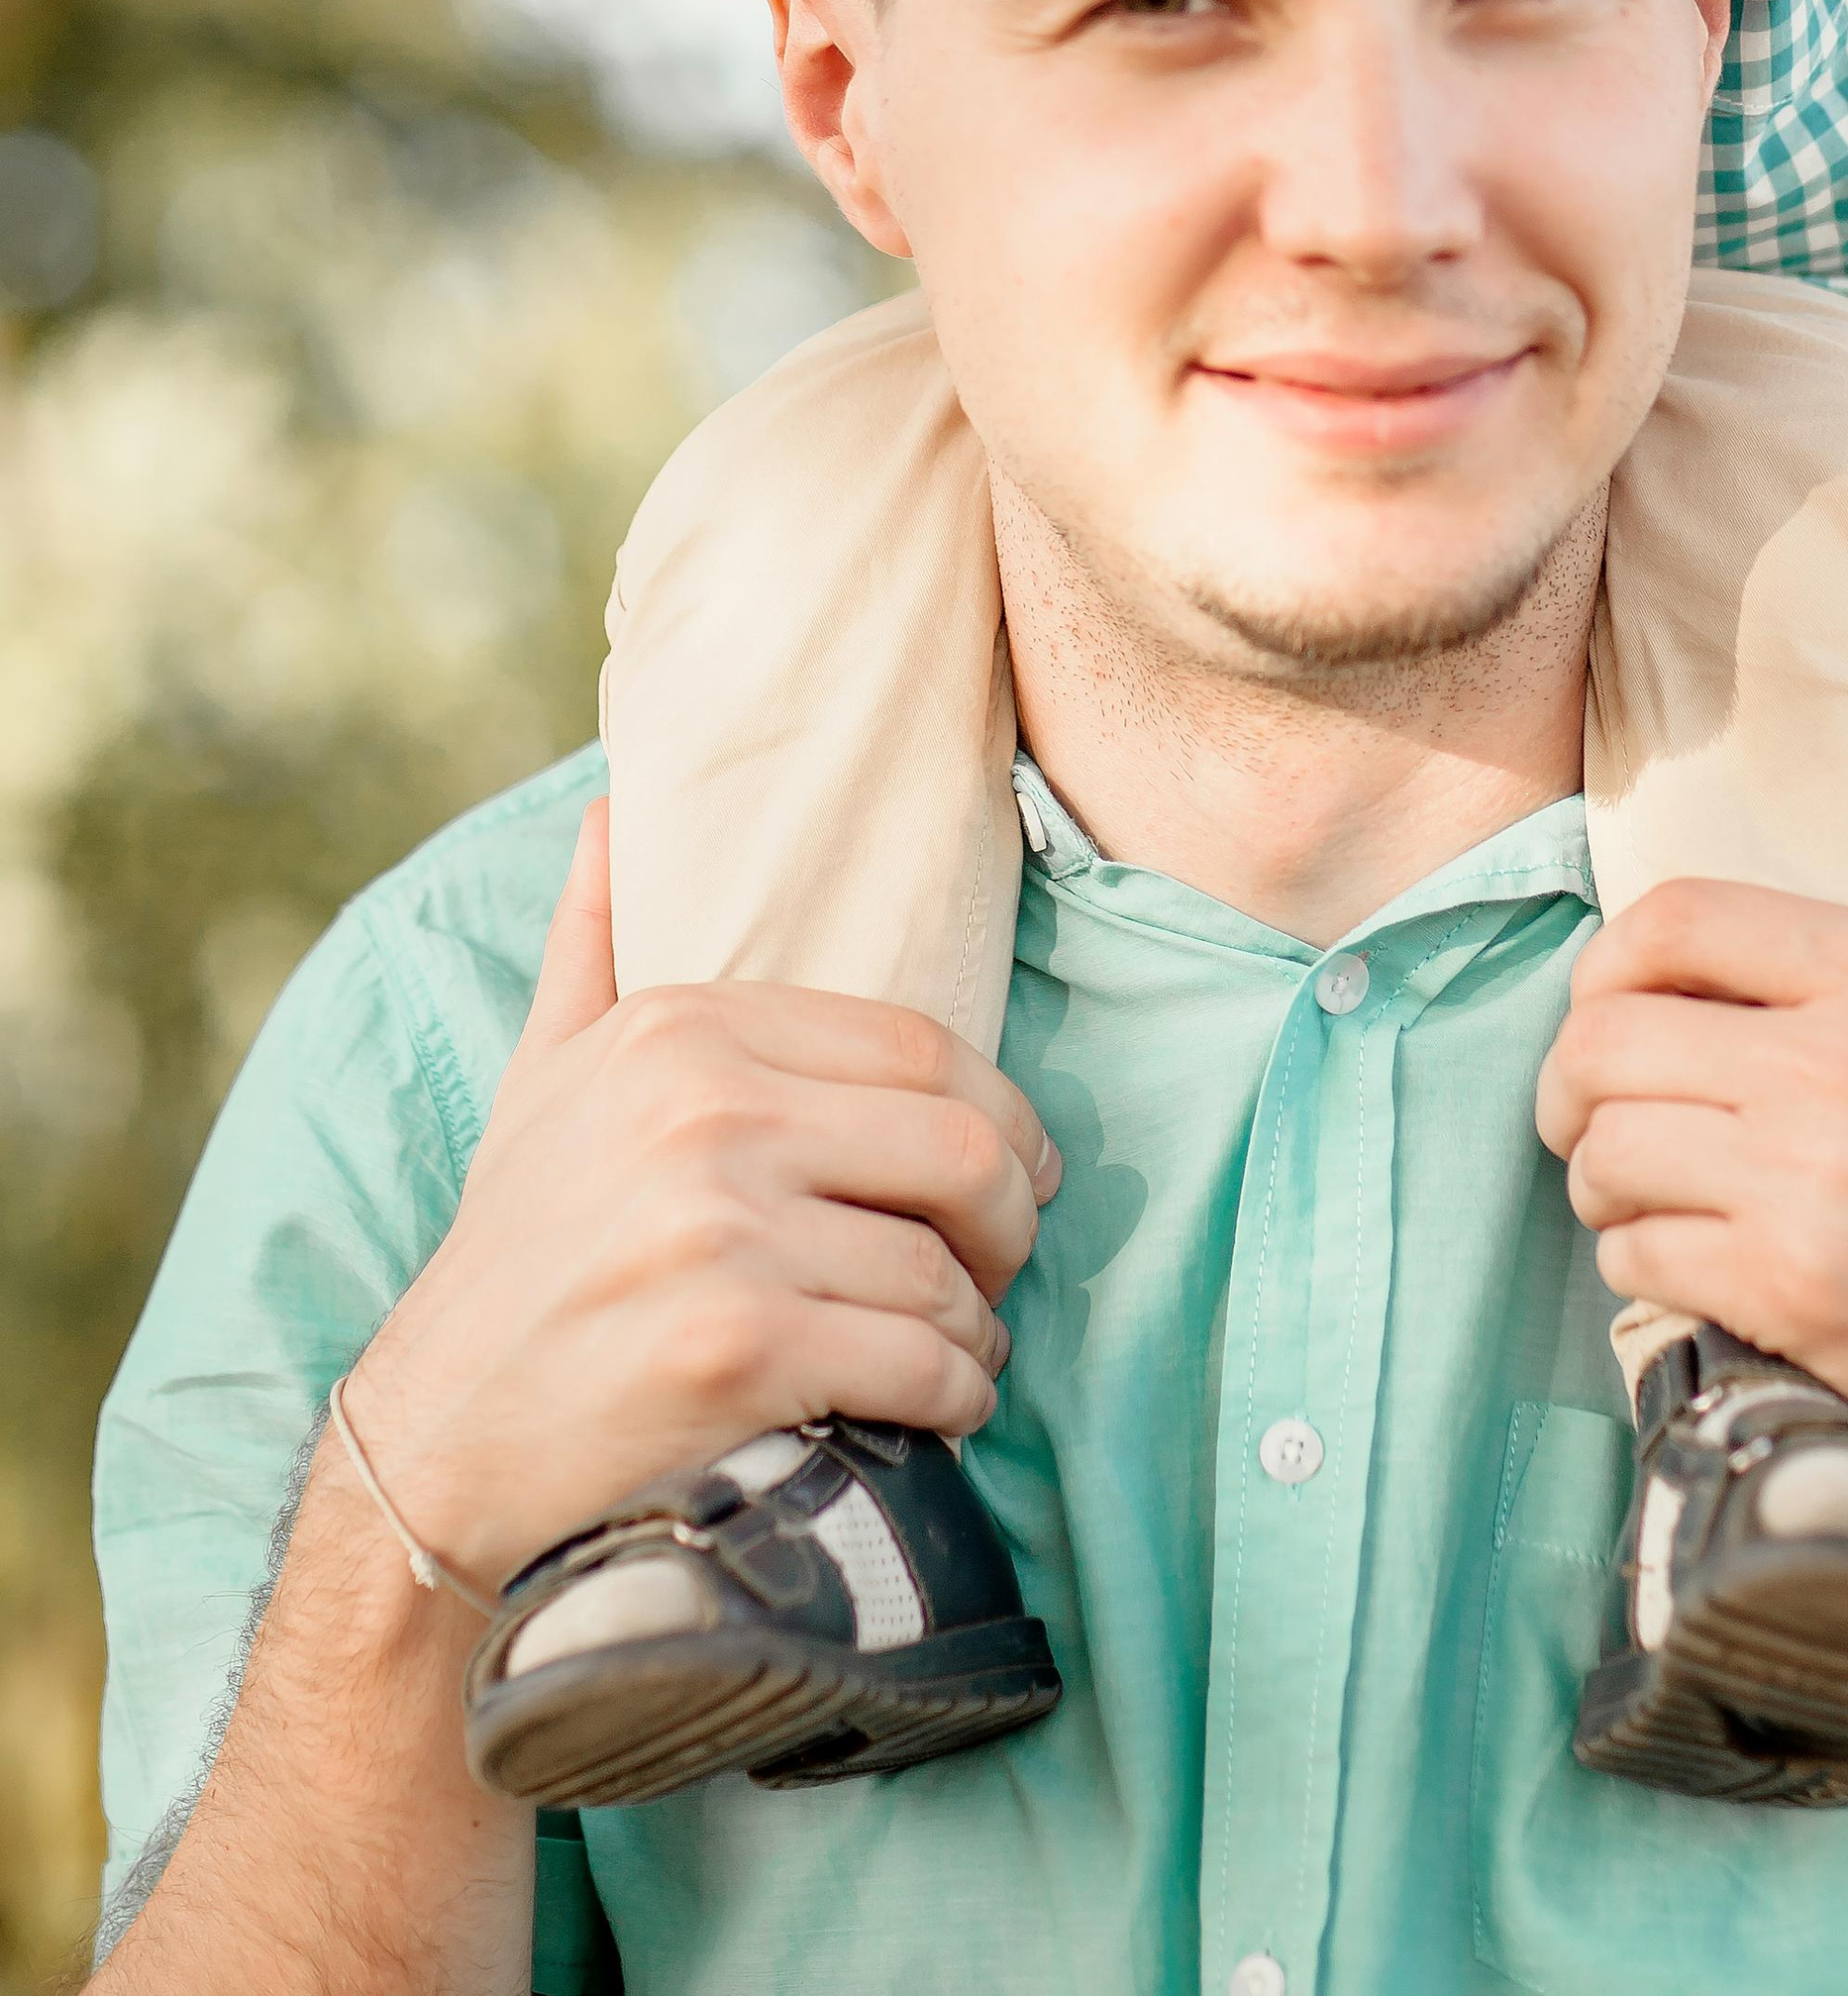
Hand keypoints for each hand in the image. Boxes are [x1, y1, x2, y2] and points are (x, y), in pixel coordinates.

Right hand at [344, 803, 1061, 1595]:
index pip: (919, 1044)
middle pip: (961, 1145)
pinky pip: (917, 1363)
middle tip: (1002, 1260)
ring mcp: (721, 1230)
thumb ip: (591, 936)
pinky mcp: (736, 1347)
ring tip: (964, 1344)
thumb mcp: (543, 1071)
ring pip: (942, 1270)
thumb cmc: (518, 1251)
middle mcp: (707, 1112)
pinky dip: (955, 1392)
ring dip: (979, 1324)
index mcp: (683, 1030)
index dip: (1002, 1110)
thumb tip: (611, 803)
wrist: (435, 1439)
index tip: (1018, 1164)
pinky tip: (942, 1402)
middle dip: (1011, 1218)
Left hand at [1536, 793, 1847, 1524]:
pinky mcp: (1791, 1289)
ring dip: (1597, 1180)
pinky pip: (1635, 1252)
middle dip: (1573, 1082)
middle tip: (1588, 1117)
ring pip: (1606, 1145)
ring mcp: (1811, 1178)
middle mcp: (1845, 1061)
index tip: (1610, 1006)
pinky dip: (1636, 1264)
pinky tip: (1678, 1268)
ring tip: (1630, 1195)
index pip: (1677, 916)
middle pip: (1608, 1032)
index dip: (1609, 961)